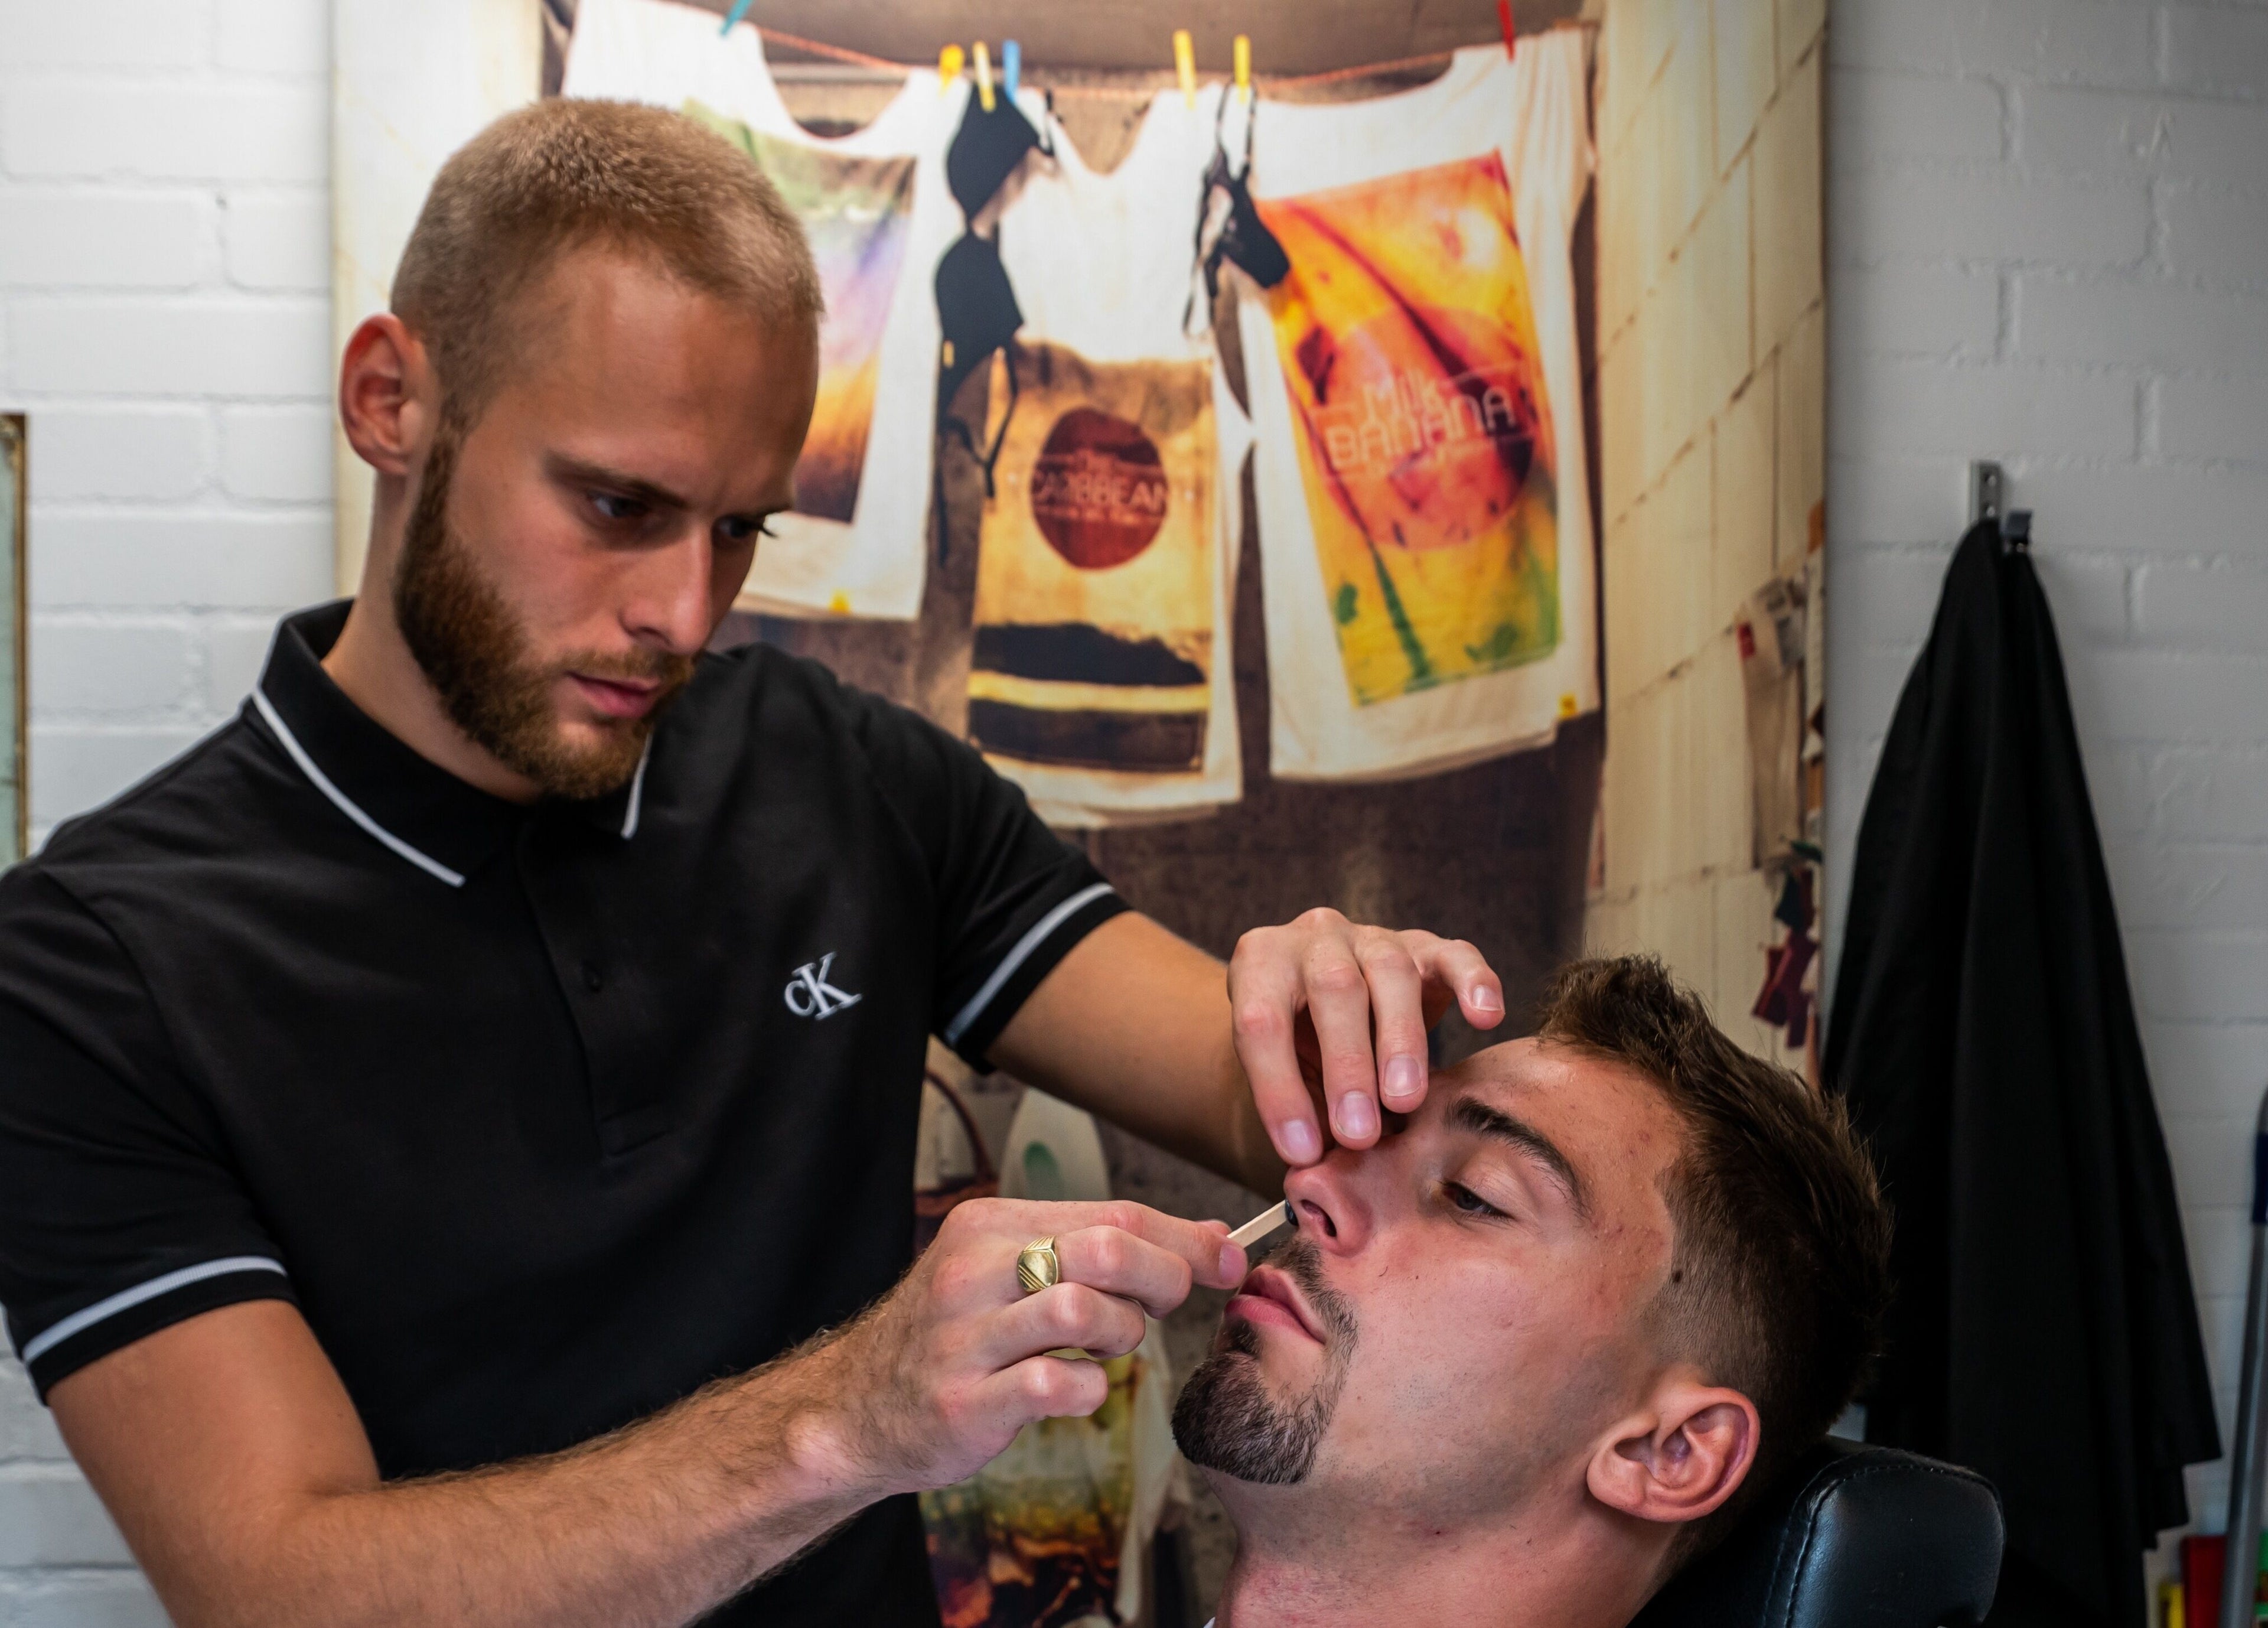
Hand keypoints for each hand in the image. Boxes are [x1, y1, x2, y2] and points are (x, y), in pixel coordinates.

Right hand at [813, 1199, 1241, 1496]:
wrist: (856, 1409)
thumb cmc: (954, 1338)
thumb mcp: (1011, 1271)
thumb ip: (1098, 1250)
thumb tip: (1209, 1239)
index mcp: (990, 1225)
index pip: (1113, 1211)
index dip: (1185, 1237)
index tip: (1225, 1259)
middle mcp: (973, 1270)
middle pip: (1106, 1248)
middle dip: (1163, 1277)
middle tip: (1166, 1307)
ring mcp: (965, 1337)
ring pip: (1084, 1310)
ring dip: (1122, 1334)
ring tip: (1105, 1349)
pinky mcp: (965, 1401)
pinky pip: (1055, 1386)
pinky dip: (1087, 1391)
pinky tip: (1074, 1391)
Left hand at [1227, 908, 1503, 1162]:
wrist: (1325, 993)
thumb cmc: (1299, 1040)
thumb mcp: (1283, 1068)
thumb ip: (1297, 1103)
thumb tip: (1316, 1161)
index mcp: (1262, 962)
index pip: (1261, 1021)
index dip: (1279, 1090)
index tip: (1303, 1151)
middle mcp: (1316, 938)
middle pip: (1333, 987)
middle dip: (1347, 1066)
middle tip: (1360, 1134)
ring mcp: (1373, 937)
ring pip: (1391, 971)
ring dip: (1401, 1041)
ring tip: (1405, 1102)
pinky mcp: (1427, 945)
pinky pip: (1455, 955)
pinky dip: (1474, 983)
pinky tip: (1486, 1018)